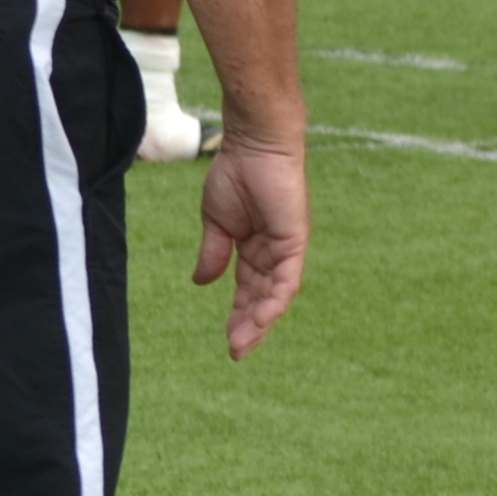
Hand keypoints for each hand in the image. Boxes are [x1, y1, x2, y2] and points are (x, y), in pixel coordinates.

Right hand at [192, 135, 309, 359]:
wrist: (251, 144)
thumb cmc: (235, 174)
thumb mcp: (216, 222)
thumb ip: (213, 254)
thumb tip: (201, 283)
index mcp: (254, 247)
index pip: (248, 289)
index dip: (239, 315)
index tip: (228, 341)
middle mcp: (273, 251)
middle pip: (262, 297)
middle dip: (249, 325)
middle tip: (236, 351)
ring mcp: (286, 246)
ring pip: (276, 294)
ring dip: (259, 320)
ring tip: (242, 343)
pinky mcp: (295, 239)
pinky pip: (287, 277)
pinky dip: (274, 299)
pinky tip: (260, 319)